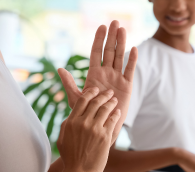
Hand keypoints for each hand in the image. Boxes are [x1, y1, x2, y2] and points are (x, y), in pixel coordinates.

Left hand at [58, 20, 137, 143]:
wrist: (102, 125)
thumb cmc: (88, 113)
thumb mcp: (76, 99)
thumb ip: (69, 84)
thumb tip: (60, 69)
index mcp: (94, 74)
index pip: (96, 53)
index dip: (98, 40)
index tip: (101, 27)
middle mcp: (106, 73)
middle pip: (110, 51)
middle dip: (111, 37)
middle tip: (114, 22)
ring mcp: (117, 78)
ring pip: (120, 58)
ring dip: (122, 44)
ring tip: (122, 30)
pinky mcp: (127, 86)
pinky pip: (130, 71)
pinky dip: (132, 60)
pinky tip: (134, 49)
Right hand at [58, 87, 120, 171]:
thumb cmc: (70, 158)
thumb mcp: (62, 139)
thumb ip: (66, 125)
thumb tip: (72, 115)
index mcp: (71, 122)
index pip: (82, 101)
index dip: (90, 93)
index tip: (95, 90)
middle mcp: (83, 123)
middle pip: (95, 102)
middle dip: (103, 95)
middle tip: (109, 92)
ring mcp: (94, 129)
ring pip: (105, 109)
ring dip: (111, 102)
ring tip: (115, 100)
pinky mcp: (105, 136)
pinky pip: (113, 120)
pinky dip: (116, 114)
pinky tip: (118, 112)